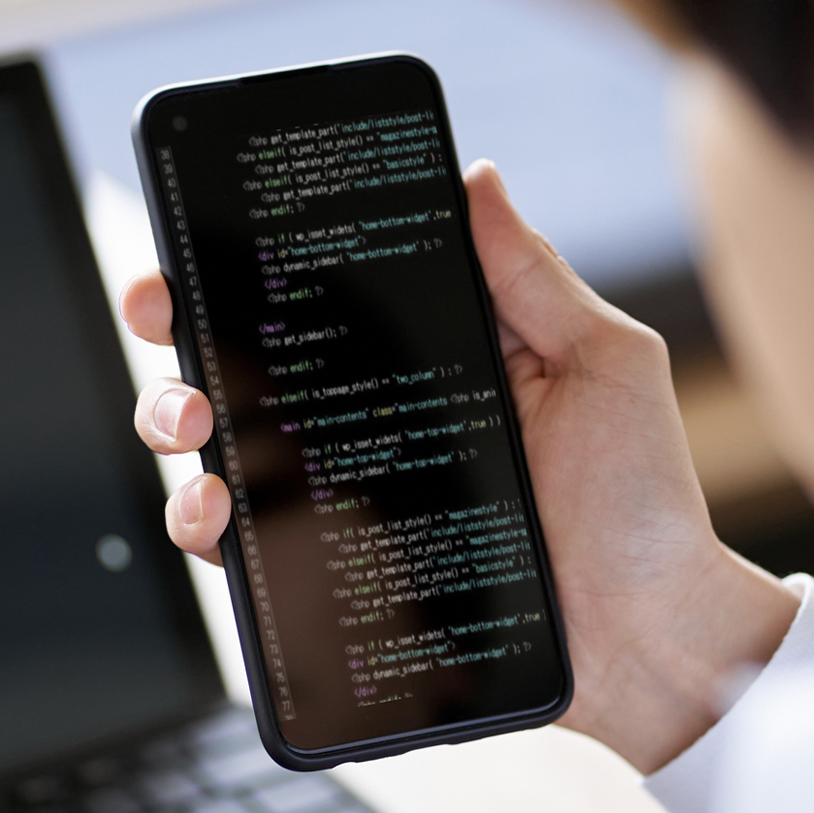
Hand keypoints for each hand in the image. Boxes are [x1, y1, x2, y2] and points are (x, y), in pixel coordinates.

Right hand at [124, 161, 797, 771]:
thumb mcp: (601, 364)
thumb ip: (531, 275)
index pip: (317, 300)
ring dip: (170, 420)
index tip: (197, 240)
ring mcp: (344, 502)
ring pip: (219, 451)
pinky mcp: (334, 577)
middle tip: (165, 319)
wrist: (648, 635)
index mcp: (425, 360)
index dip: (243, 264)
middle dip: (176, 330)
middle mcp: (369, 426)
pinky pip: (245, 550)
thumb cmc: (643, 503)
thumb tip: (474, 177)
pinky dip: (204, 528)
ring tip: (191, 424)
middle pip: (240, 363)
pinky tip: (212, 513)